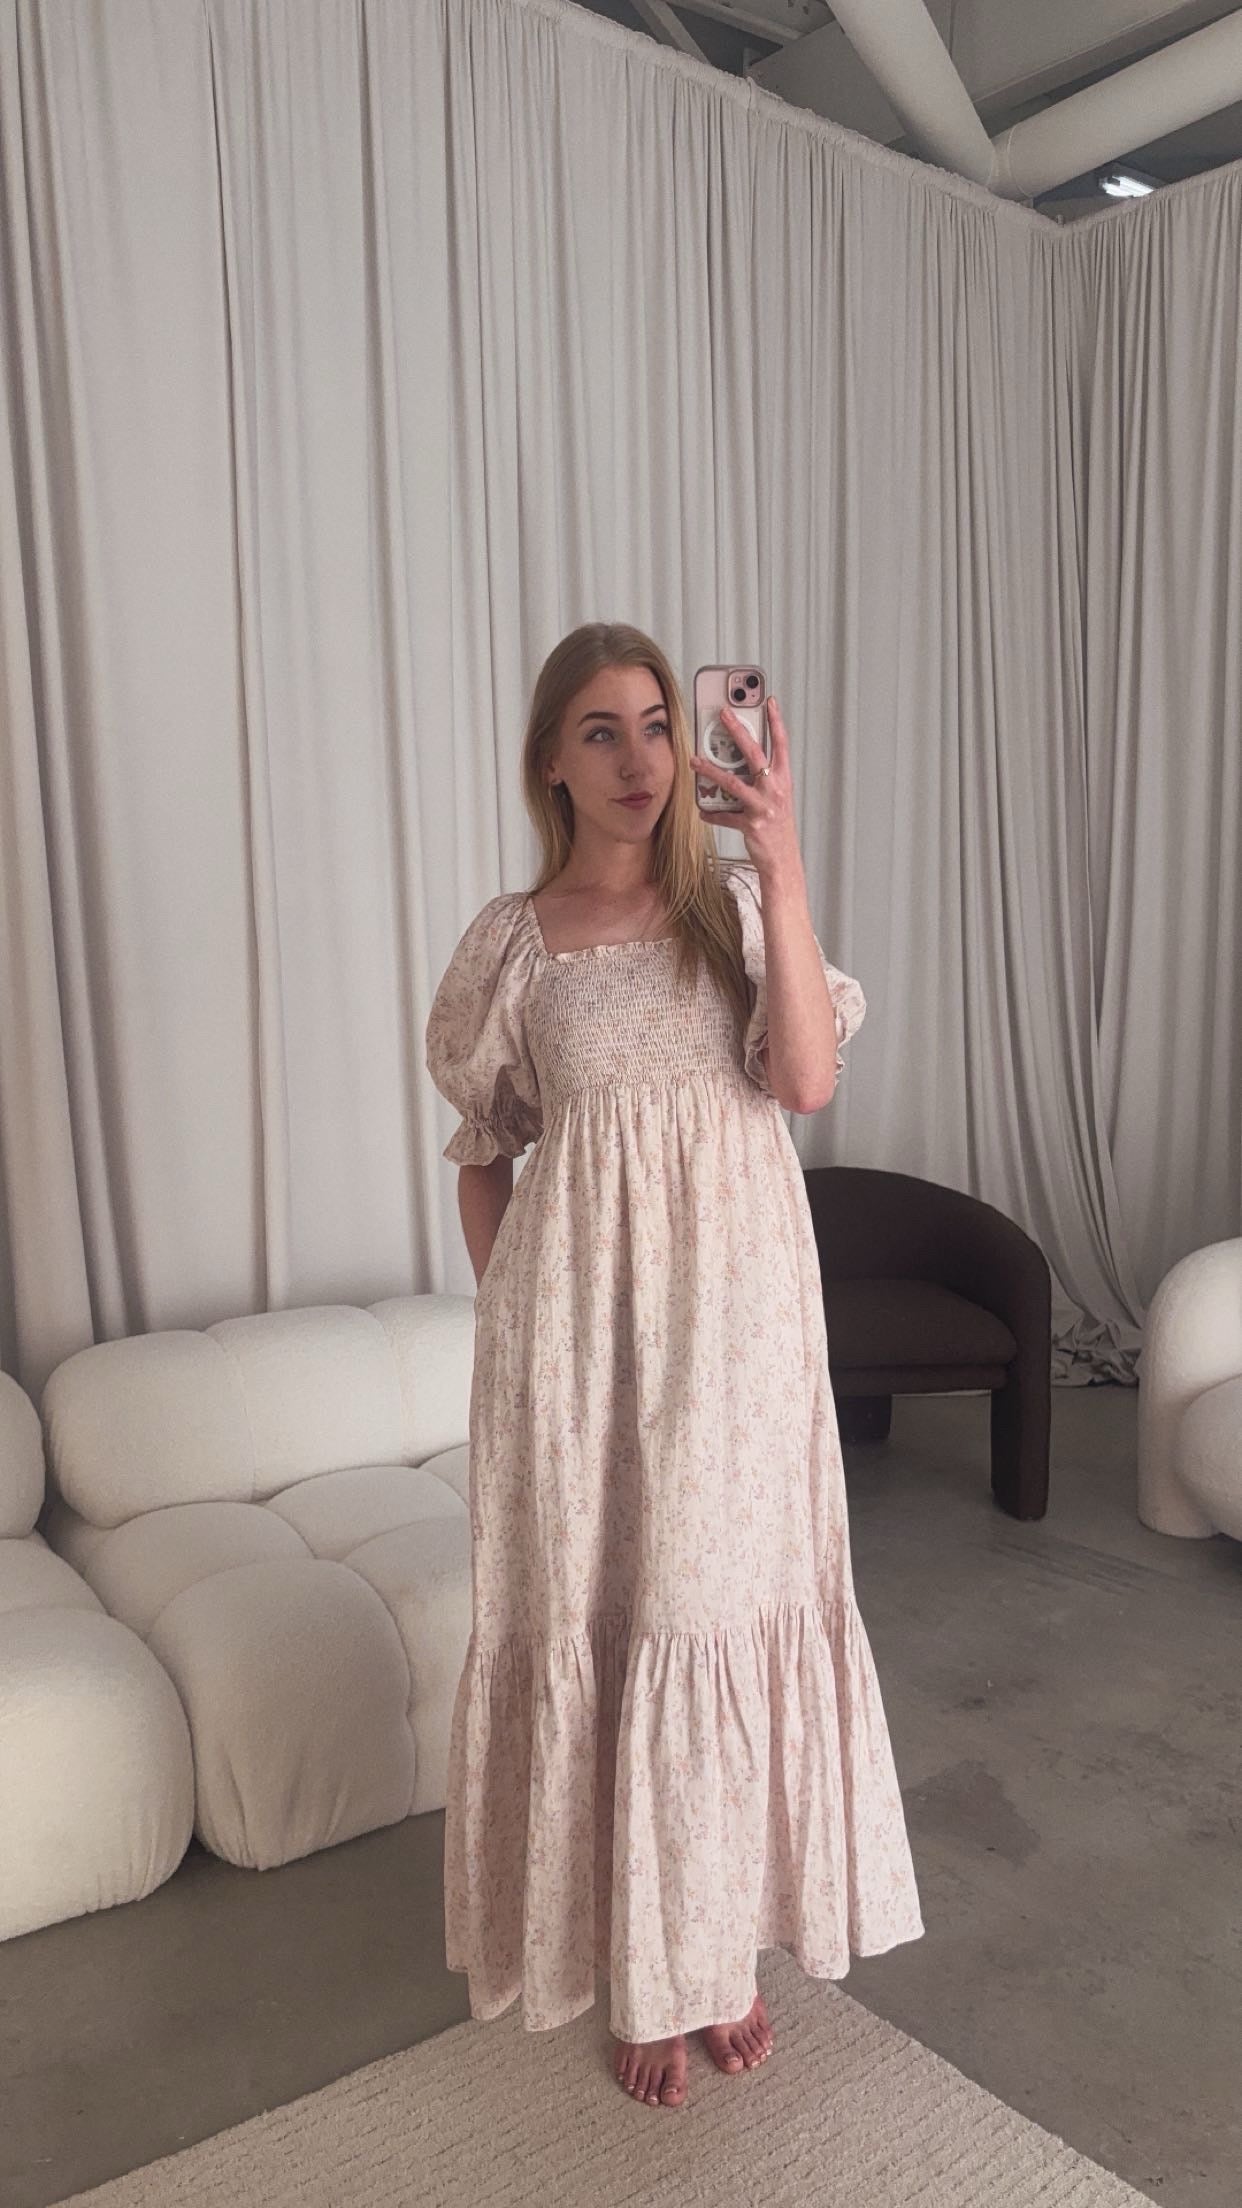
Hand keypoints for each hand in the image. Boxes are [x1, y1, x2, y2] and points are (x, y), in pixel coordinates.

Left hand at [690, 695, 801, 879]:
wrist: (783, 859)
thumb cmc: (778, 826)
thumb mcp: (776, 798)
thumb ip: (762, 779)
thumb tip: (740, 762)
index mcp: (783, 779)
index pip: (781, 744)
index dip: (776, 721)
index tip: (769, 701)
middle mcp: (775, 789)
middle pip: (754, 753)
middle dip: (737, 730)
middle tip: (723, 713)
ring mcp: (763, 806)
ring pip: (732, 782)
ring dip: (710, 771)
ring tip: (694, 761)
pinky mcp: (751, 824)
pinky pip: (725, 816)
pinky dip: (712, 814)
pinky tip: (702, 811)